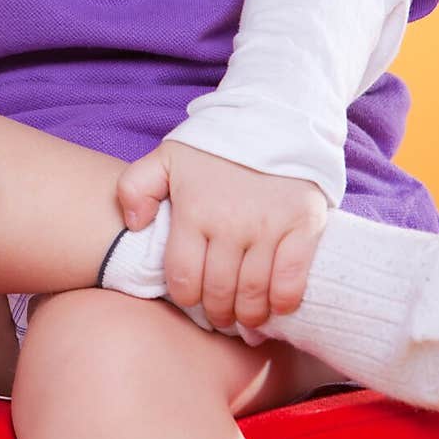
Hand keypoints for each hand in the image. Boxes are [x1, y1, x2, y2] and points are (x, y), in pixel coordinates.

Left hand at [116, 140, 326, 329]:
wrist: (274, 116)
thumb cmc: (216, 145)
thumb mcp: (166, 157)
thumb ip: (135, 187)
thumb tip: (135, 226)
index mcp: (194, 211)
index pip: (184, 279)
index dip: (186, 298)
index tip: (194, 299)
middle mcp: (230, 224)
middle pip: (219, 293)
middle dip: (217, 314)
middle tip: (220, 318)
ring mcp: (269, 227)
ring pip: (254, 294)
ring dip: (248, 318)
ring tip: (246, 323)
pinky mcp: (304, 226)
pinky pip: (292, 281)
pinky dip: (283, 303)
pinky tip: (276, 308)